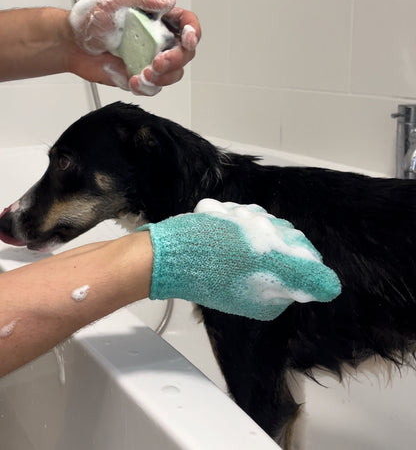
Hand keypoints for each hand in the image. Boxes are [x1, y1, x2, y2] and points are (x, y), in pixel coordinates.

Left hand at [68, 0, 200, 95]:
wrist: (73, 45)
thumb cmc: (92, 20)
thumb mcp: (118, 1)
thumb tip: (168, 1)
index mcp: (159, 19)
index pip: (187, 24)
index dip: (194, 32)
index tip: (187, 40)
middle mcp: (159, 40)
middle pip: (185, 54)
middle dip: (175, 60)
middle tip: (157, 62)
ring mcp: (151, 60)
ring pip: (174, 74)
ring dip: (162, 77)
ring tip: (142, 74)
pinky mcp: (141, 77)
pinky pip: (154, 87)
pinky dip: (146, 87)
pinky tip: (132, 80)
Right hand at [140, 199, 340, 320]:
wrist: (168, 250)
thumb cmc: (216, 255)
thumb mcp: (269, 262)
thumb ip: (305, 276)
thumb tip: (332, 288)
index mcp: (273, 299)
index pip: (301, 260)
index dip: (286, 241)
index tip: (265, 237)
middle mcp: (258, 287)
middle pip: (280, 242)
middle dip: (264, 228)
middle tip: (243, 229)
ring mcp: (238, 270)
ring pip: (258, 230)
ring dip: (245, 221)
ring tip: (225, 224)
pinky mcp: (221, 254)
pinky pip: (237, 228)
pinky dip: (229, 221)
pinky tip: (216, 222)